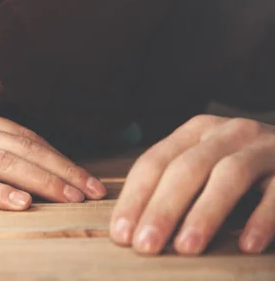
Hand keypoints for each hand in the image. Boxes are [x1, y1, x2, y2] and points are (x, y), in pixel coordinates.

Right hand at [0, 100, 105, 209]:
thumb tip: (16, 160)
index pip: (22, 134)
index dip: (56, 155)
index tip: (83, 176)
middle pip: (20, 146)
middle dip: (60, 169)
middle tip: (90, 190)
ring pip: (0, 162)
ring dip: (40, 181)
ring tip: (68, 198)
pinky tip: (19, 204)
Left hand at [110, 115, 274, 254]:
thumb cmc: (247, 170)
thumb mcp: (207, 166)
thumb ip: (178, 187)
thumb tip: (133, 227)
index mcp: (196, 132)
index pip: (155, 162)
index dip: (135, 198)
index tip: (120, 233)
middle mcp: (226, 132)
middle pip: (186, 168)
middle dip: (162, 208)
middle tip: (144, 245)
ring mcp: (263, 146)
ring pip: (229, 175)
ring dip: (204, 213)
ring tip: (185, 248)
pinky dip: (261, 218)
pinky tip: (247, 245)